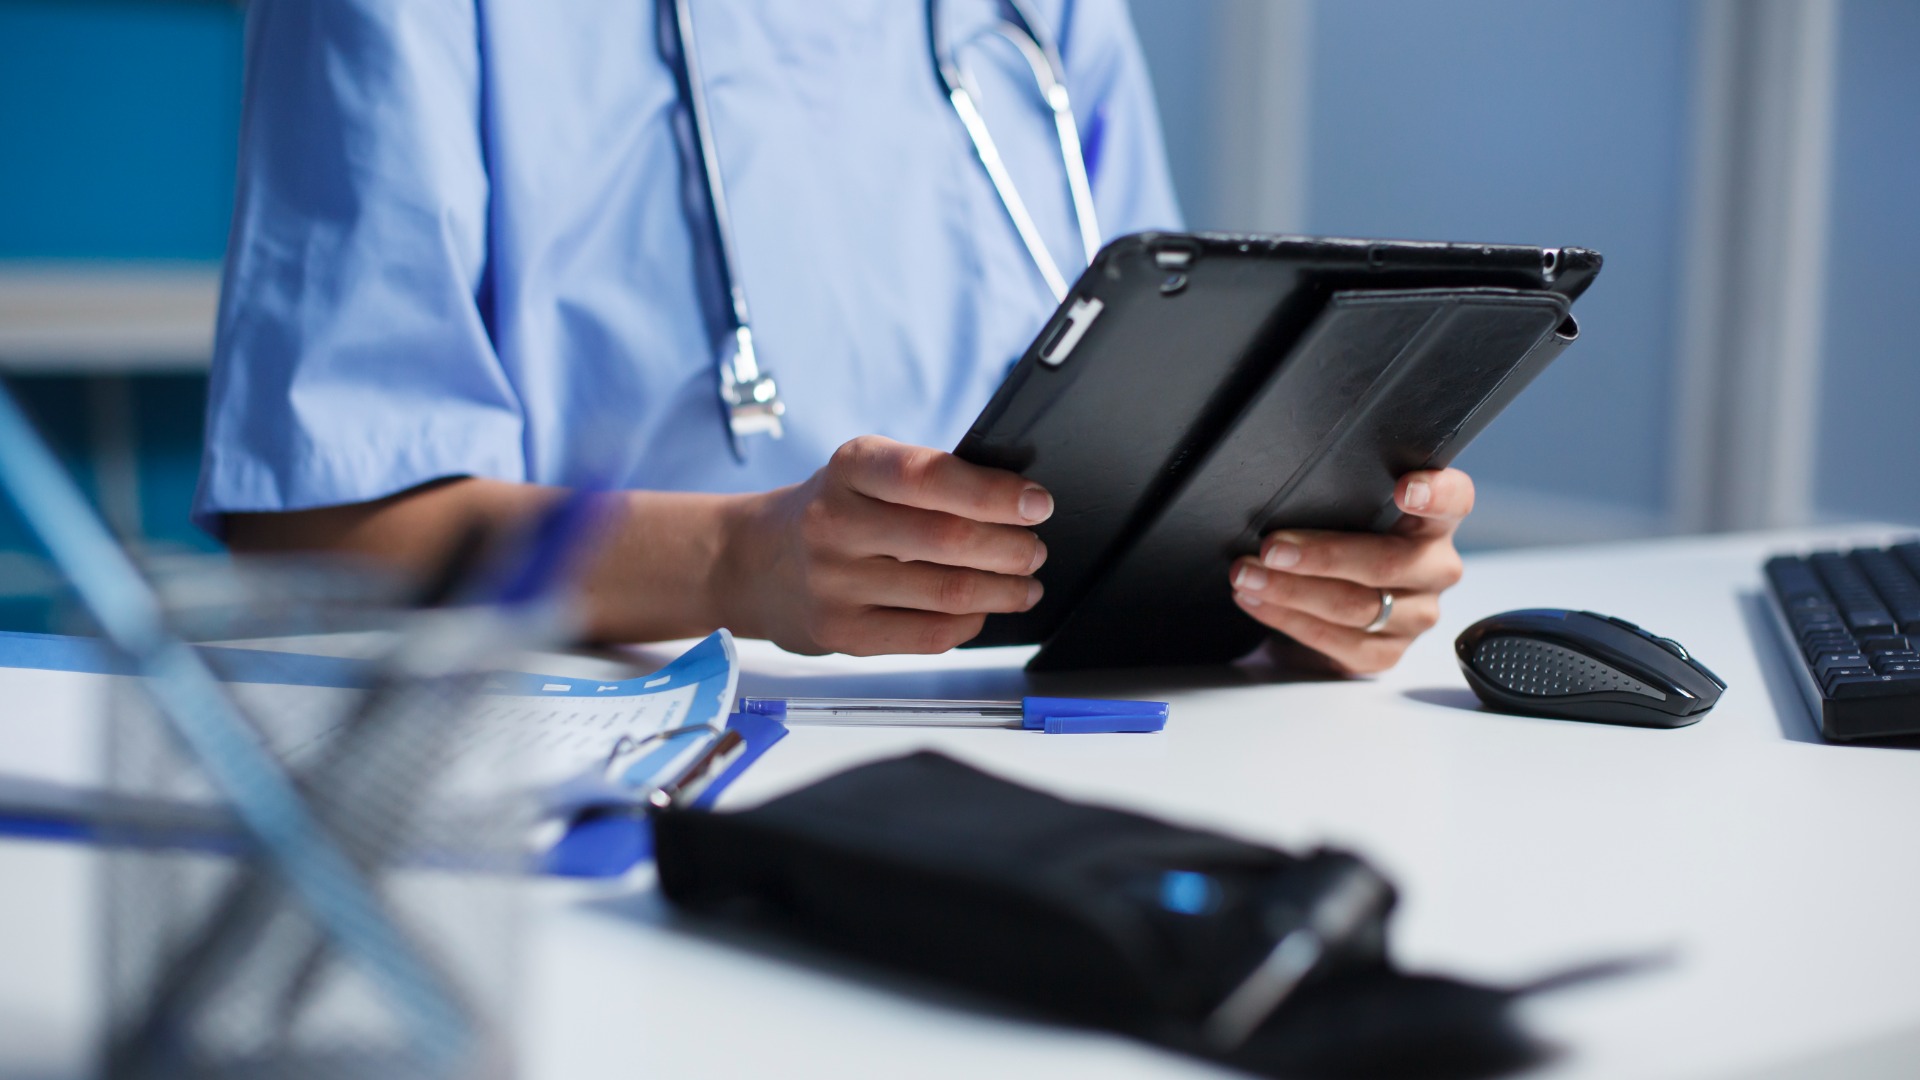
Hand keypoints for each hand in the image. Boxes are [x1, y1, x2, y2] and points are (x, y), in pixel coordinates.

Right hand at [716, 436, 1051, 654]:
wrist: (754, 562)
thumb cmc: (833, 511)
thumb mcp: (864, 473)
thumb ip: (927, 481)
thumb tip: (1016, 502)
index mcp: (849, 467)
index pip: (930, 476)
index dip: (994, 493)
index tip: (1038, 504)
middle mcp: (835, 522)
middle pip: (949, 540)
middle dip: (1011, 547)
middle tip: (1035, 550)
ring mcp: (834, 583)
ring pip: (947, 592)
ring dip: (1003, 589)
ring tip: (1025, 584)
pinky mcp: (841, 633)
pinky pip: (929, 634)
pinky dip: (971, 622)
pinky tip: (983, 610)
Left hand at [1227, 469, 1473, 674]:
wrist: (1331, 600)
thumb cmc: (1340, 539)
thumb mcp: (1347, 511)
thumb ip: (1342, 497)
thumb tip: (1279, 490)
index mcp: (1435, 522)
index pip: (1453, 500)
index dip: (1434, 494)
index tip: (1404, 489)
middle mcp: (1436, 568)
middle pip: (1386, 563)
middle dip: (1320, 556)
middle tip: (1272, 549)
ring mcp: (1417, 614)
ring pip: (1356, 606)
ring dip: (1292, 591)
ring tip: (1248, 576)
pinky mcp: (1389, 651)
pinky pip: (1339, 641)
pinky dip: (1290, 620)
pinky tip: (1259, 602)